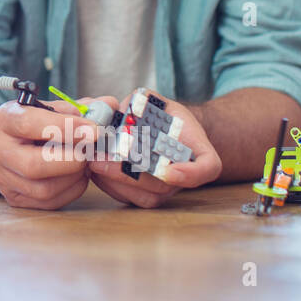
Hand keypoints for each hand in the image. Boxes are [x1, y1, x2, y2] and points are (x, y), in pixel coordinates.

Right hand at [0, 98, 105, 209]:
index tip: (94, 130)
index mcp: (5, 119)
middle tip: (90, 152)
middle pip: (35, 165)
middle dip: (71, 160)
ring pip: (44, 188)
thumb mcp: (51, 108)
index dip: (66, 127)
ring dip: (74, 177)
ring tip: (84, 163)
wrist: (9, 143)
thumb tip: (109, 106)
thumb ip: (80, 108)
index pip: (30, 124)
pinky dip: (71, 190)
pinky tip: (76, 176)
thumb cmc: (36, 123)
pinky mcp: (14, 197)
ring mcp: (3, 177)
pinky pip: (49, 202)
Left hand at [89, 94, 221, 207]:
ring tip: (92, 163)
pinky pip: (131, 198)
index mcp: (199, 150)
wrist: (167, 135)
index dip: (191, 173)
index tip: (169, 172)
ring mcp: (168, 189)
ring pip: (145, 196)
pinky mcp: (148, 196)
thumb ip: (144, 102)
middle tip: (101, 162)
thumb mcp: (159, 102)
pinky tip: (94, 169)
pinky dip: (110, 185)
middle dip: (129, 175)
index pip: (208, 167)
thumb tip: (122, 110)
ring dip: (115, 181)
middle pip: (163, 186)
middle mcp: (187, 175)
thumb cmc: (163, 117)